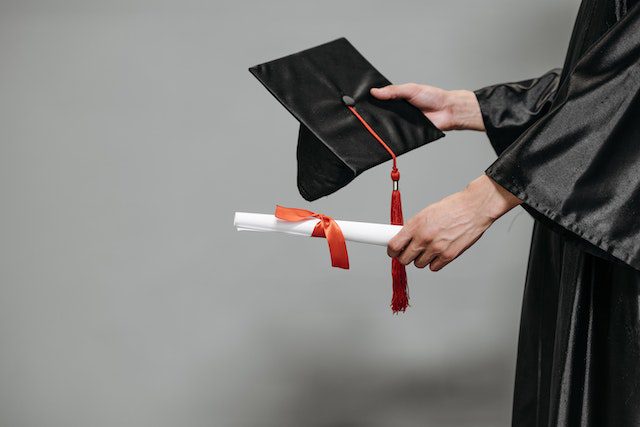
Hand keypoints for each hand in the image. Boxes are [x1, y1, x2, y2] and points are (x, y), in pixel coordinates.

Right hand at [370, 84, 484, 131]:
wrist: (447, 111)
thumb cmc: (433, 97)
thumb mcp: (410, 89)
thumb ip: (393, 91)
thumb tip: (374, 91)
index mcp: (398, 99)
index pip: (381, 100)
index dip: (371, 101)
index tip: (358, 102)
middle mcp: (398, 111)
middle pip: (382, 114)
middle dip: (373, 115)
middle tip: (361, 115)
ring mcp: (402, 122)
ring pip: (387, 125)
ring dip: (381, 125)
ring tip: (369, 125)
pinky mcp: (406, 133)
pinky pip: (396, 135)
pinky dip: (391, 135)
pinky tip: (383, 134)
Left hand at [387, 175, 521, 270]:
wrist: (474, 209)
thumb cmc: (452, 208)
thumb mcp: (426, 213)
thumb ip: (413, 227)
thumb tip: (403, 238)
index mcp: (416, 225)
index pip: (394, 246)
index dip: (391, 251)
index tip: (393, 252)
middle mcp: (424, 238)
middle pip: (404, 259)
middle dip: (405, 257)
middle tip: (409, 252)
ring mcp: (436, 248)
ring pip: (419, 264)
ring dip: (421, 259)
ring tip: (429, 249)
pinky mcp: (449, 256)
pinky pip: (434, 267)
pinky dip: (434, 263)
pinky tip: (438, 253)